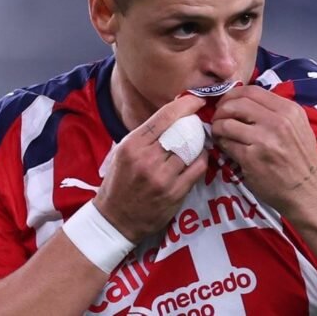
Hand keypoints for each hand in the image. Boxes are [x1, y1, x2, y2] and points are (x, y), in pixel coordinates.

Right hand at [94, 95, 208, 242]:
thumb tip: (171, 115)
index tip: (196, 99)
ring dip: (199, 143)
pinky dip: (201, 160)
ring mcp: (162, 178)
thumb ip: (145, 135)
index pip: (164, 117)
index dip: (185, 105)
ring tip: (200, 140)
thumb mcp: (123, 152)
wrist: (115, 218)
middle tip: (200, 120)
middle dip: (194, 123)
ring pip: (192, 150)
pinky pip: (197, 169)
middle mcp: (147, 160)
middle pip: (181, 132)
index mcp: (133, 145)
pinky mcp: (174, 193)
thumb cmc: (119, 182)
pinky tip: (199, 157)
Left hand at [211, 85, 316, 212]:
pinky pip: (227, 144)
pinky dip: (220, 143)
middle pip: (237, 104)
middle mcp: (278, 122)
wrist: (307, 190)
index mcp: (289, 110)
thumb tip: (244, 101)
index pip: (252, 90)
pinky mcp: (252, 158)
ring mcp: (264, 140)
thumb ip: (275, 111)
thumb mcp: (297, 126)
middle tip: (218, 117)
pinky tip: (224, 146)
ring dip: (217, 126)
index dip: (233, 94)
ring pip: (227, 123)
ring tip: (219, 132)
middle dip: (221, 109)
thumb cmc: (301, 158)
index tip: (227, 102)